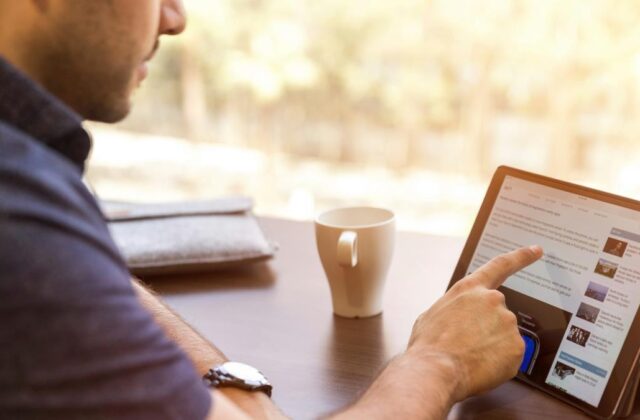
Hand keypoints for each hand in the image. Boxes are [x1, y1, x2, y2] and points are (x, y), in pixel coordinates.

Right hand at [407, 246, 542, 401]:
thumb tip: (459, 319)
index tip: (536, 250)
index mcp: (470, 289)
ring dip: (492, 347)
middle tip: (468, 346)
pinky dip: (499, 363)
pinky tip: (480, 365)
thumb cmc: (429, 344)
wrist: (435, 369)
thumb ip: (455, 309)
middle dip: (487, 330)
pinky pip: (511, 356)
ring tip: (469, 357)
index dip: (521, 257)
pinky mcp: (517, 346)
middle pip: (498, 315)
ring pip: (504, 337)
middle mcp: (493, 300)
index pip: (500, 266)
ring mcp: (507, 322)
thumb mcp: (433, 314)